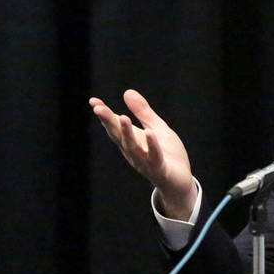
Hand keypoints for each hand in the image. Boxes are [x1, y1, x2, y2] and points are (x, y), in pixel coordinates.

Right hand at [89, 89, 195, 218]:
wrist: (180, 181)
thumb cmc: (167, 154)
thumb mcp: (156, 127)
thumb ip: (142, 111)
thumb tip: (127, 91)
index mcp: (131, 140)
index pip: (114, 126)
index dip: (104, 114)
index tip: (93, 101)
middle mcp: (133, 151)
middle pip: (118, 135)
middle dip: (108, 122)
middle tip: (98, 108)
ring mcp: (144, 161)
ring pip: (132, 147)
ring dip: (126, 133)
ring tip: (123, 117)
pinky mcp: (159, 168)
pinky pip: (154, 156)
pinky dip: (152, 145)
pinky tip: (149, 133)